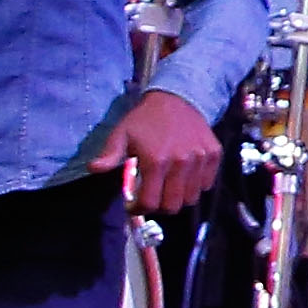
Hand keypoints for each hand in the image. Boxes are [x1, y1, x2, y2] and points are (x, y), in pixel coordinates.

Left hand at [104, 88, 219, 214]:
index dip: (139, 209)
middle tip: (152, 198)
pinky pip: (206, 184)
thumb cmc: (144, 120)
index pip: (150, 203)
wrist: (176, 98)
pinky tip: (183, 175)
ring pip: (191, 198)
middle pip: (172, 206)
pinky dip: (194, 186)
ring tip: (167, 187)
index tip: (134, 205)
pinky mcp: (214, 156)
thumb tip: (93, 169)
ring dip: (177, 197)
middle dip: (159, 207)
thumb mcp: (121, 134)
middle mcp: (181, 163)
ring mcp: (200, 160)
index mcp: (156, 161)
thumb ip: (110, 155)